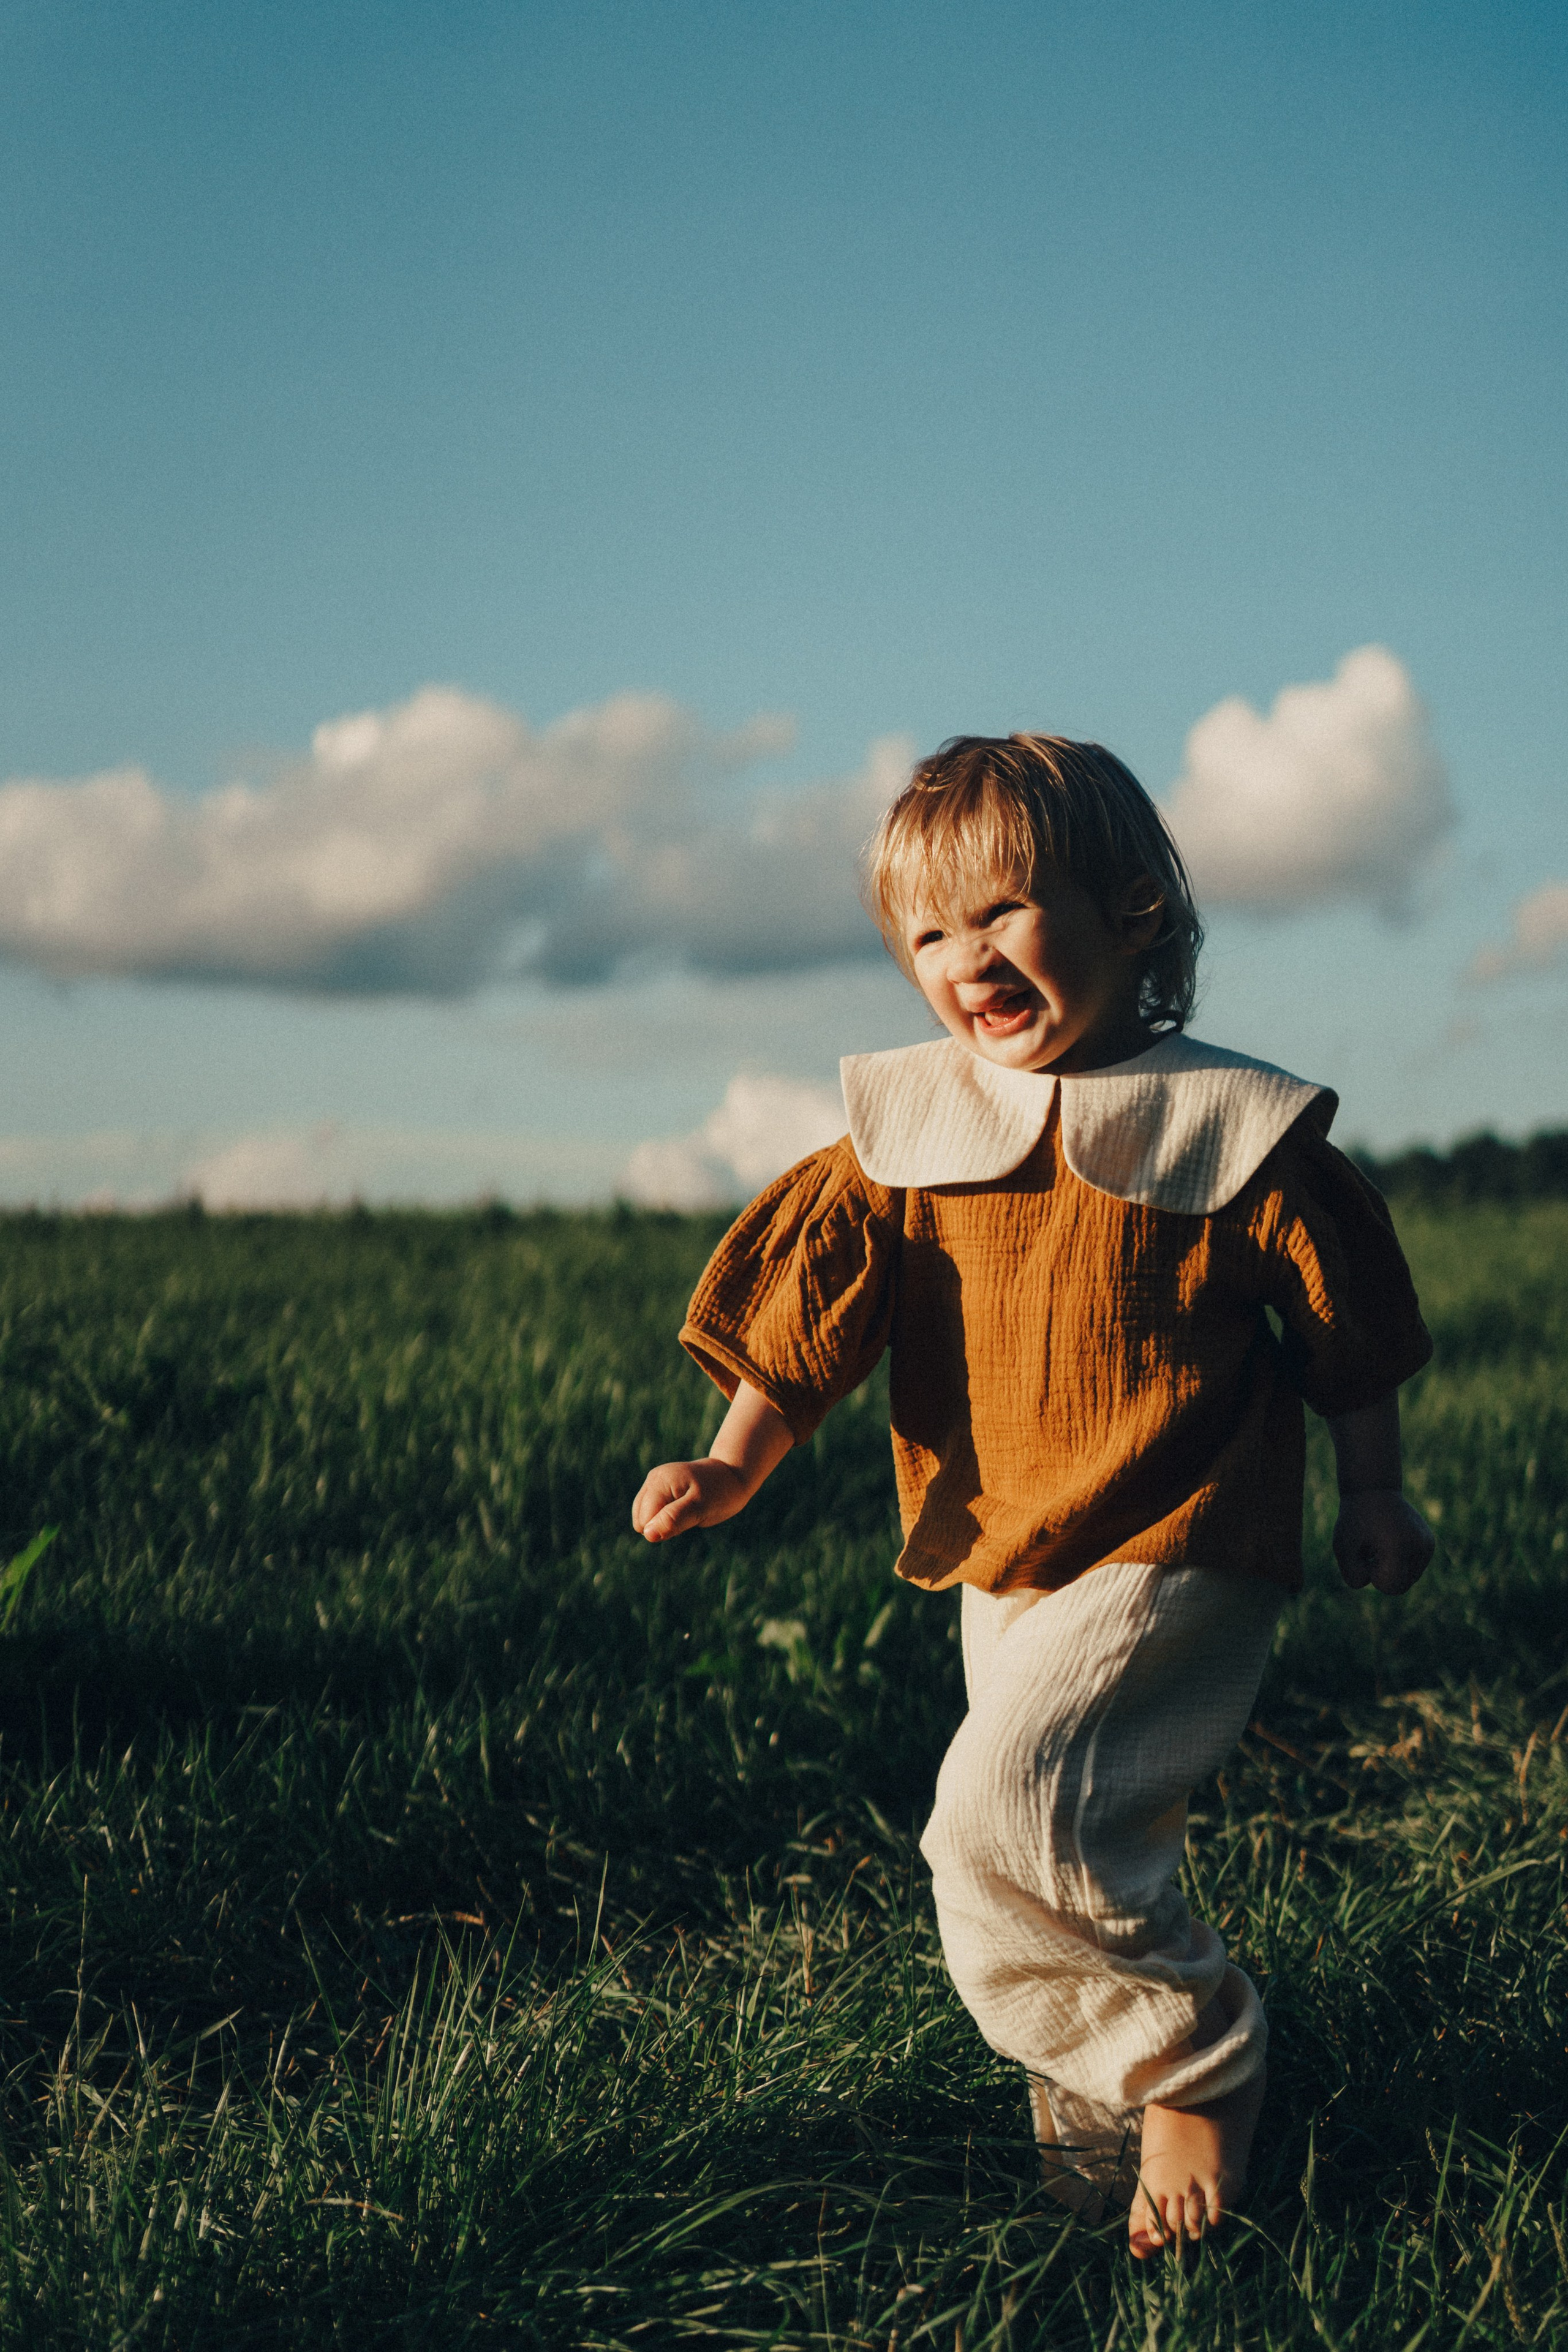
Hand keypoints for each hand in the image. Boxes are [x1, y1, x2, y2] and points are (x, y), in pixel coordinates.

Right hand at [632, 1382, 794, 1544]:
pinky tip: (684, 1508)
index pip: (645, 1521)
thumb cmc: (720, 1493)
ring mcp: (655, 1482)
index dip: (667, 1527)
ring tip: (688, 1509)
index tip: (690, 1514)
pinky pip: (652, 1513)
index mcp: (660, 1481)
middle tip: (691, 1512)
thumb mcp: (700, 1508)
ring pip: (644, 1518)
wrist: (734, 1476)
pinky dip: (667, 1517)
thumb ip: (673, 1520)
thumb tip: (648, 1535)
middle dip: (664, 1524)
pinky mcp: (659, 1488)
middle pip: (642, 1520)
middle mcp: (653, 1479)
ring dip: (665, 1521)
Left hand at [1333, 1489, 1434, 1594]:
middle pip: (1401, 1586)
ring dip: (1391, 1569)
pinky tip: (1389, 1542)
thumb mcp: (1342, 1545)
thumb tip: (1373, 1583)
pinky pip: (1412, 1569)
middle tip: (1370, 1551)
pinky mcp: (1429, 1544)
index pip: (1390, 1586)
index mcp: (1398, 1545)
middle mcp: (1419, 1545)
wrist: (1374, 1490)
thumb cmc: (1355, 1518)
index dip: (1372, 1576)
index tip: (1366, 1554)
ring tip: (1380, 1545)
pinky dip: (1399, 1563)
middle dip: (1382, 1575)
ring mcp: (1427, 1545)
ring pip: (1408, 1580)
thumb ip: (1352, 1574)